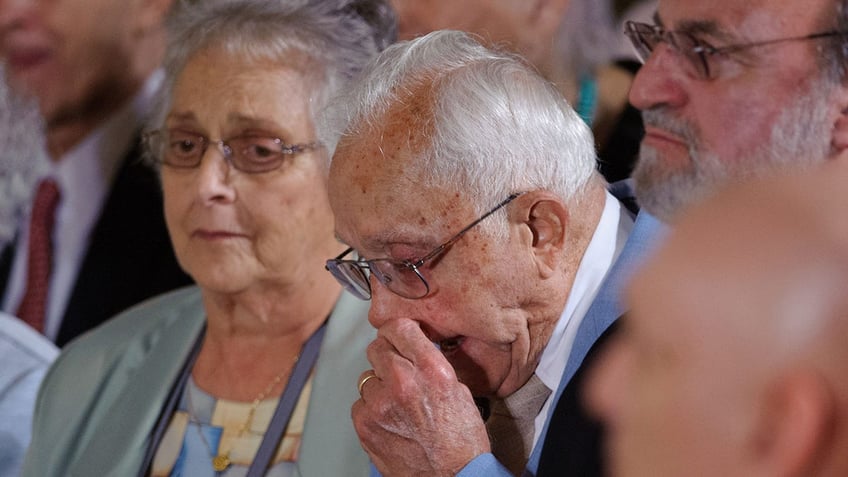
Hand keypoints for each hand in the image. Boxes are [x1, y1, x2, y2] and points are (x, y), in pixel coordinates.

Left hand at [352, 318, 490, 476]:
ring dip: (379, 386)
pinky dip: (371, 410)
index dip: (397, 331)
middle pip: (377, 348)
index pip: (399, 327)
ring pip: (366, 377)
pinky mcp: (365, 424)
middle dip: (387, 357)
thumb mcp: (458, 389)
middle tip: (398, 372)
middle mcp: (404, 382)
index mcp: (432, 369)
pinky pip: (359, 403)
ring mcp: (380, 404)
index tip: (397, 336)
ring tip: (398, 405)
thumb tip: (412, 347)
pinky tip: (390, 421)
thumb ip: (431, 364)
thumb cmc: (461, 441)